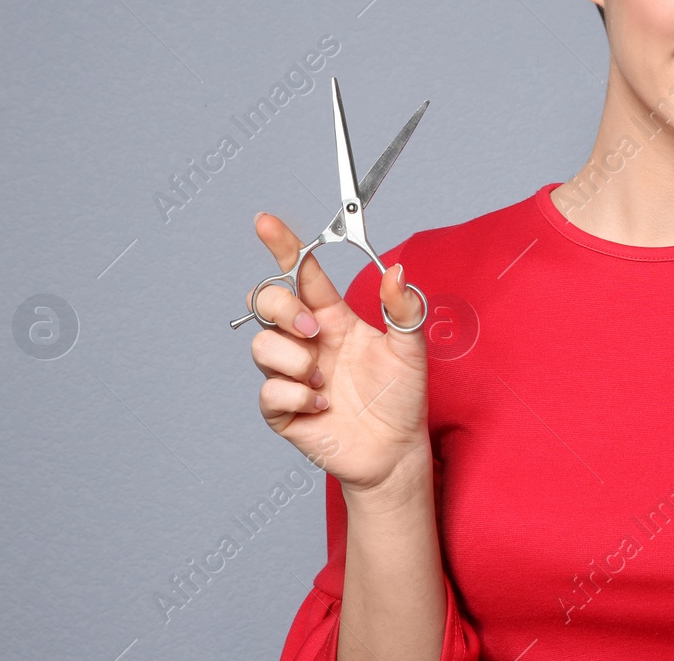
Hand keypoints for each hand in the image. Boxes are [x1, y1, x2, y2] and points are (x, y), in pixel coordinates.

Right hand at [248, 212, 431, 498]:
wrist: (395, 450)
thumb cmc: (401, 397)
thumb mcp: (412, 349)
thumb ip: (404, 309)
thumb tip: (398, 271)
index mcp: (334, 318)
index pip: (301, 273)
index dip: (283, 246)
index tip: (266, 222)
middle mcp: (309, 341)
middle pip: (267, 302)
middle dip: (283, 309)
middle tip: (315, 332)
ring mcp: (292, 373)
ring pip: (262, 346)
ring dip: (295, 360)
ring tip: (325, 381)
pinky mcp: (283, 409)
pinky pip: (269, 392)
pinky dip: (296, 397)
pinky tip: (323, 406)